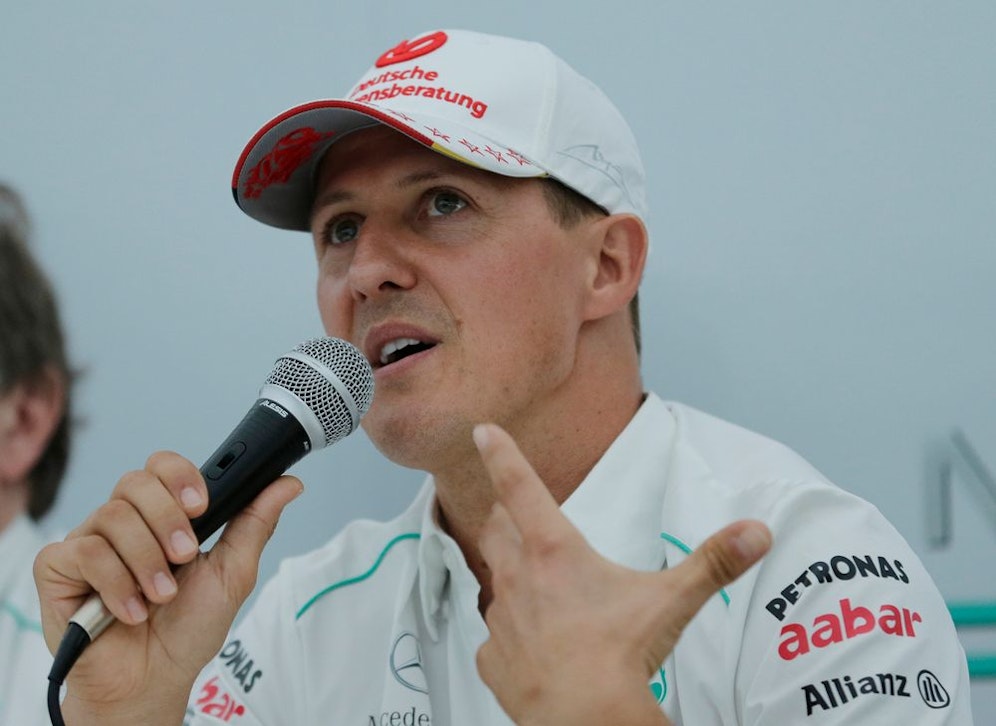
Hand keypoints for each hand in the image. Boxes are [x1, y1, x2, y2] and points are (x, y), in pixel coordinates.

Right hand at [33, 451, 301, 724]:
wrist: (154, 681)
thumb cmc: (188, 629)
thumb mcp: (232, 573)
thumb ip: (255, 524)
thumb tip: (287, 484)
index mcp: (162, 516)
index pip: (162, 466)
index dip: (180, 476)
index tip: (202, 505)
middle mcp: (124, 522)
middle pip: (136, 481)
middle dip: (168, 520)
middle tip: (186, 557)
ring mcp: (89, 542)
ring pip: (113, 516)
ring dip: (147, 561)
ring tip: (161, 596)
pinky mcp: (58, 569)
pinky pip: (84, 552)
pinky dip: (116, 584)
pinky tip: (131, 612)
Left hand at [472, 423, 770, 725]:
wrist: (584, 719)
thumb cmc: (620, 656)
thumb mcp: (671, 600)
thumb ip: (714, 563)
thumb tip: (756, 533)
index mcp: (553, 550)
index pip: (518, 486)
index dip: (499, 454)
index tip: (483, 432)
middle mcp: (518, 578)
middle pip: (495, 529)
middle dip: (502, 516)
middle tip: (513, 513)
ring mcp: (500, 620)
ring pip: (493, 583)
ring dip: (509, 577)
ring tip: (533, 586)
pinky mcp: (493, 660)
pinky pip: (495, 640)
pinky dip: (511, 636)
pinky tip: (534, 646)